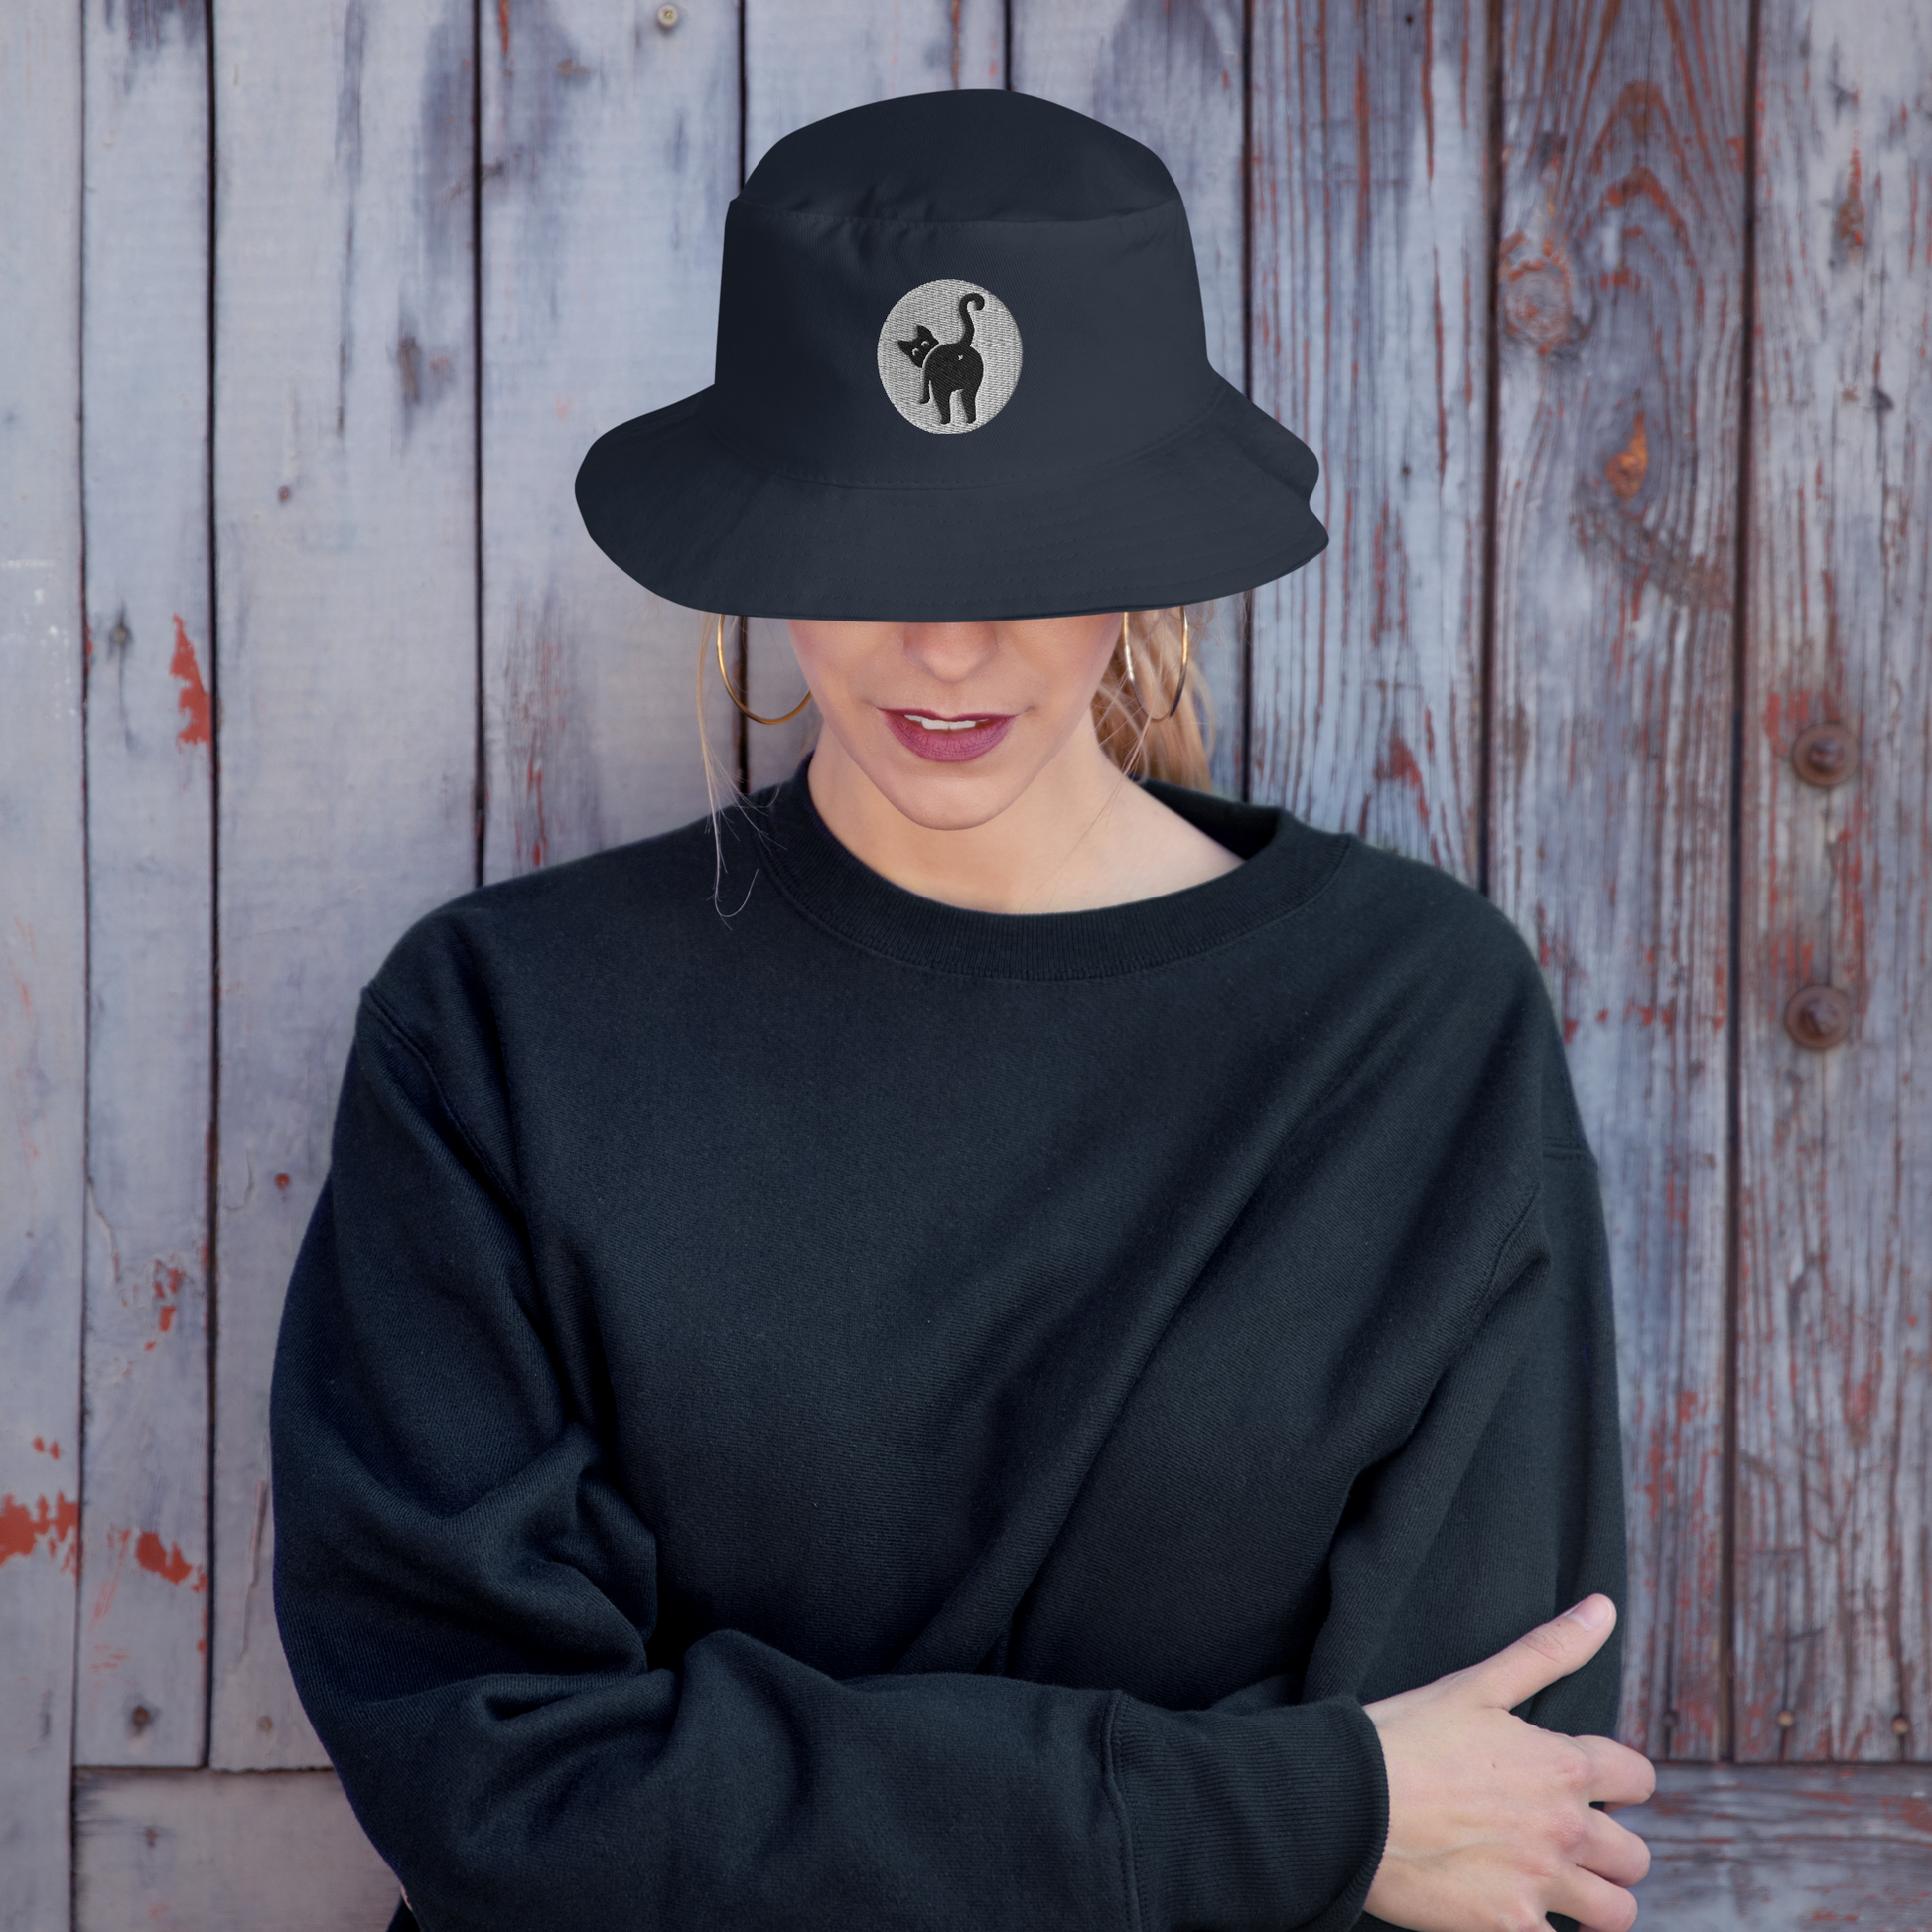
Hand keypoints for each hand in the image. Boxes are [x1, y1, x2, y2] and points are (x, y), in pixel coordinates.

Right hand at [1361, 1594, 1655, 1931]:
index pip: (1638, 1779)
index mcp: (1562, 1765)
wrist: (1347, 1803)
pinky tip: (1518, 1913)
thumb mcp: (1477, 1685)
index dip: (1618, 1782)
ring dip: (1596, 1901)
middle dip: (1609, 1850)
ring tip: (1559, 1888)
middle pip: (1635, 1856)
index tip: (1589, 1786)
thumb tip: (1604, 1608)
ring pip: (1616, 1912)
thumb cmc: (1406, 1737)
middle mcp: (1564, 1828)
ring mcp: (1540, 1885)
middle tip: (1565, 1840)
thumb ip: (1548, 1650)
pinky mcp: (1509, 1928)